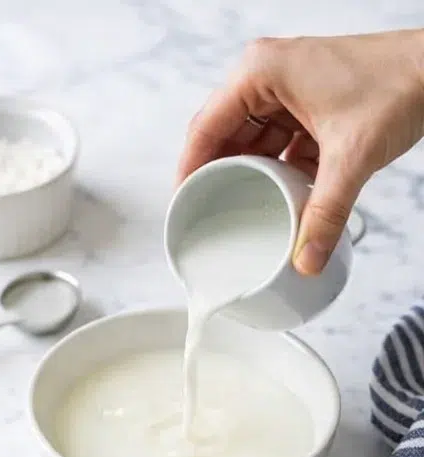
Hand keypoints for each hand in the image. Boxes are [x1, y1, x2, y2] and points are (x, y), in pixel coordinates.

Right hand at [177, 30, 423, 273]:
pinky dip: (276, 172)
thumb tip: (305, 259)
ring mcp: (287, 90)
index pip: (204, 130)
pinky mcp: (306, 106)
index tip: (181, 210)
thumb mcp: (352, 156)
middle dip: (219, 181)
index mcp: (261, 73)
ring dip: (249, 178)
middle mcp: (267, 77)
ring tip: (242, 214)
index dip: (188, 174)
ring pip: (250, 143)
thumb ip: (326, 213)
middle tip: (209, 220)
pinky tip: (278, 199)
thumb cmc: (400, 81)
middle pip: (223, 138)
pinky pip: (276, 144)